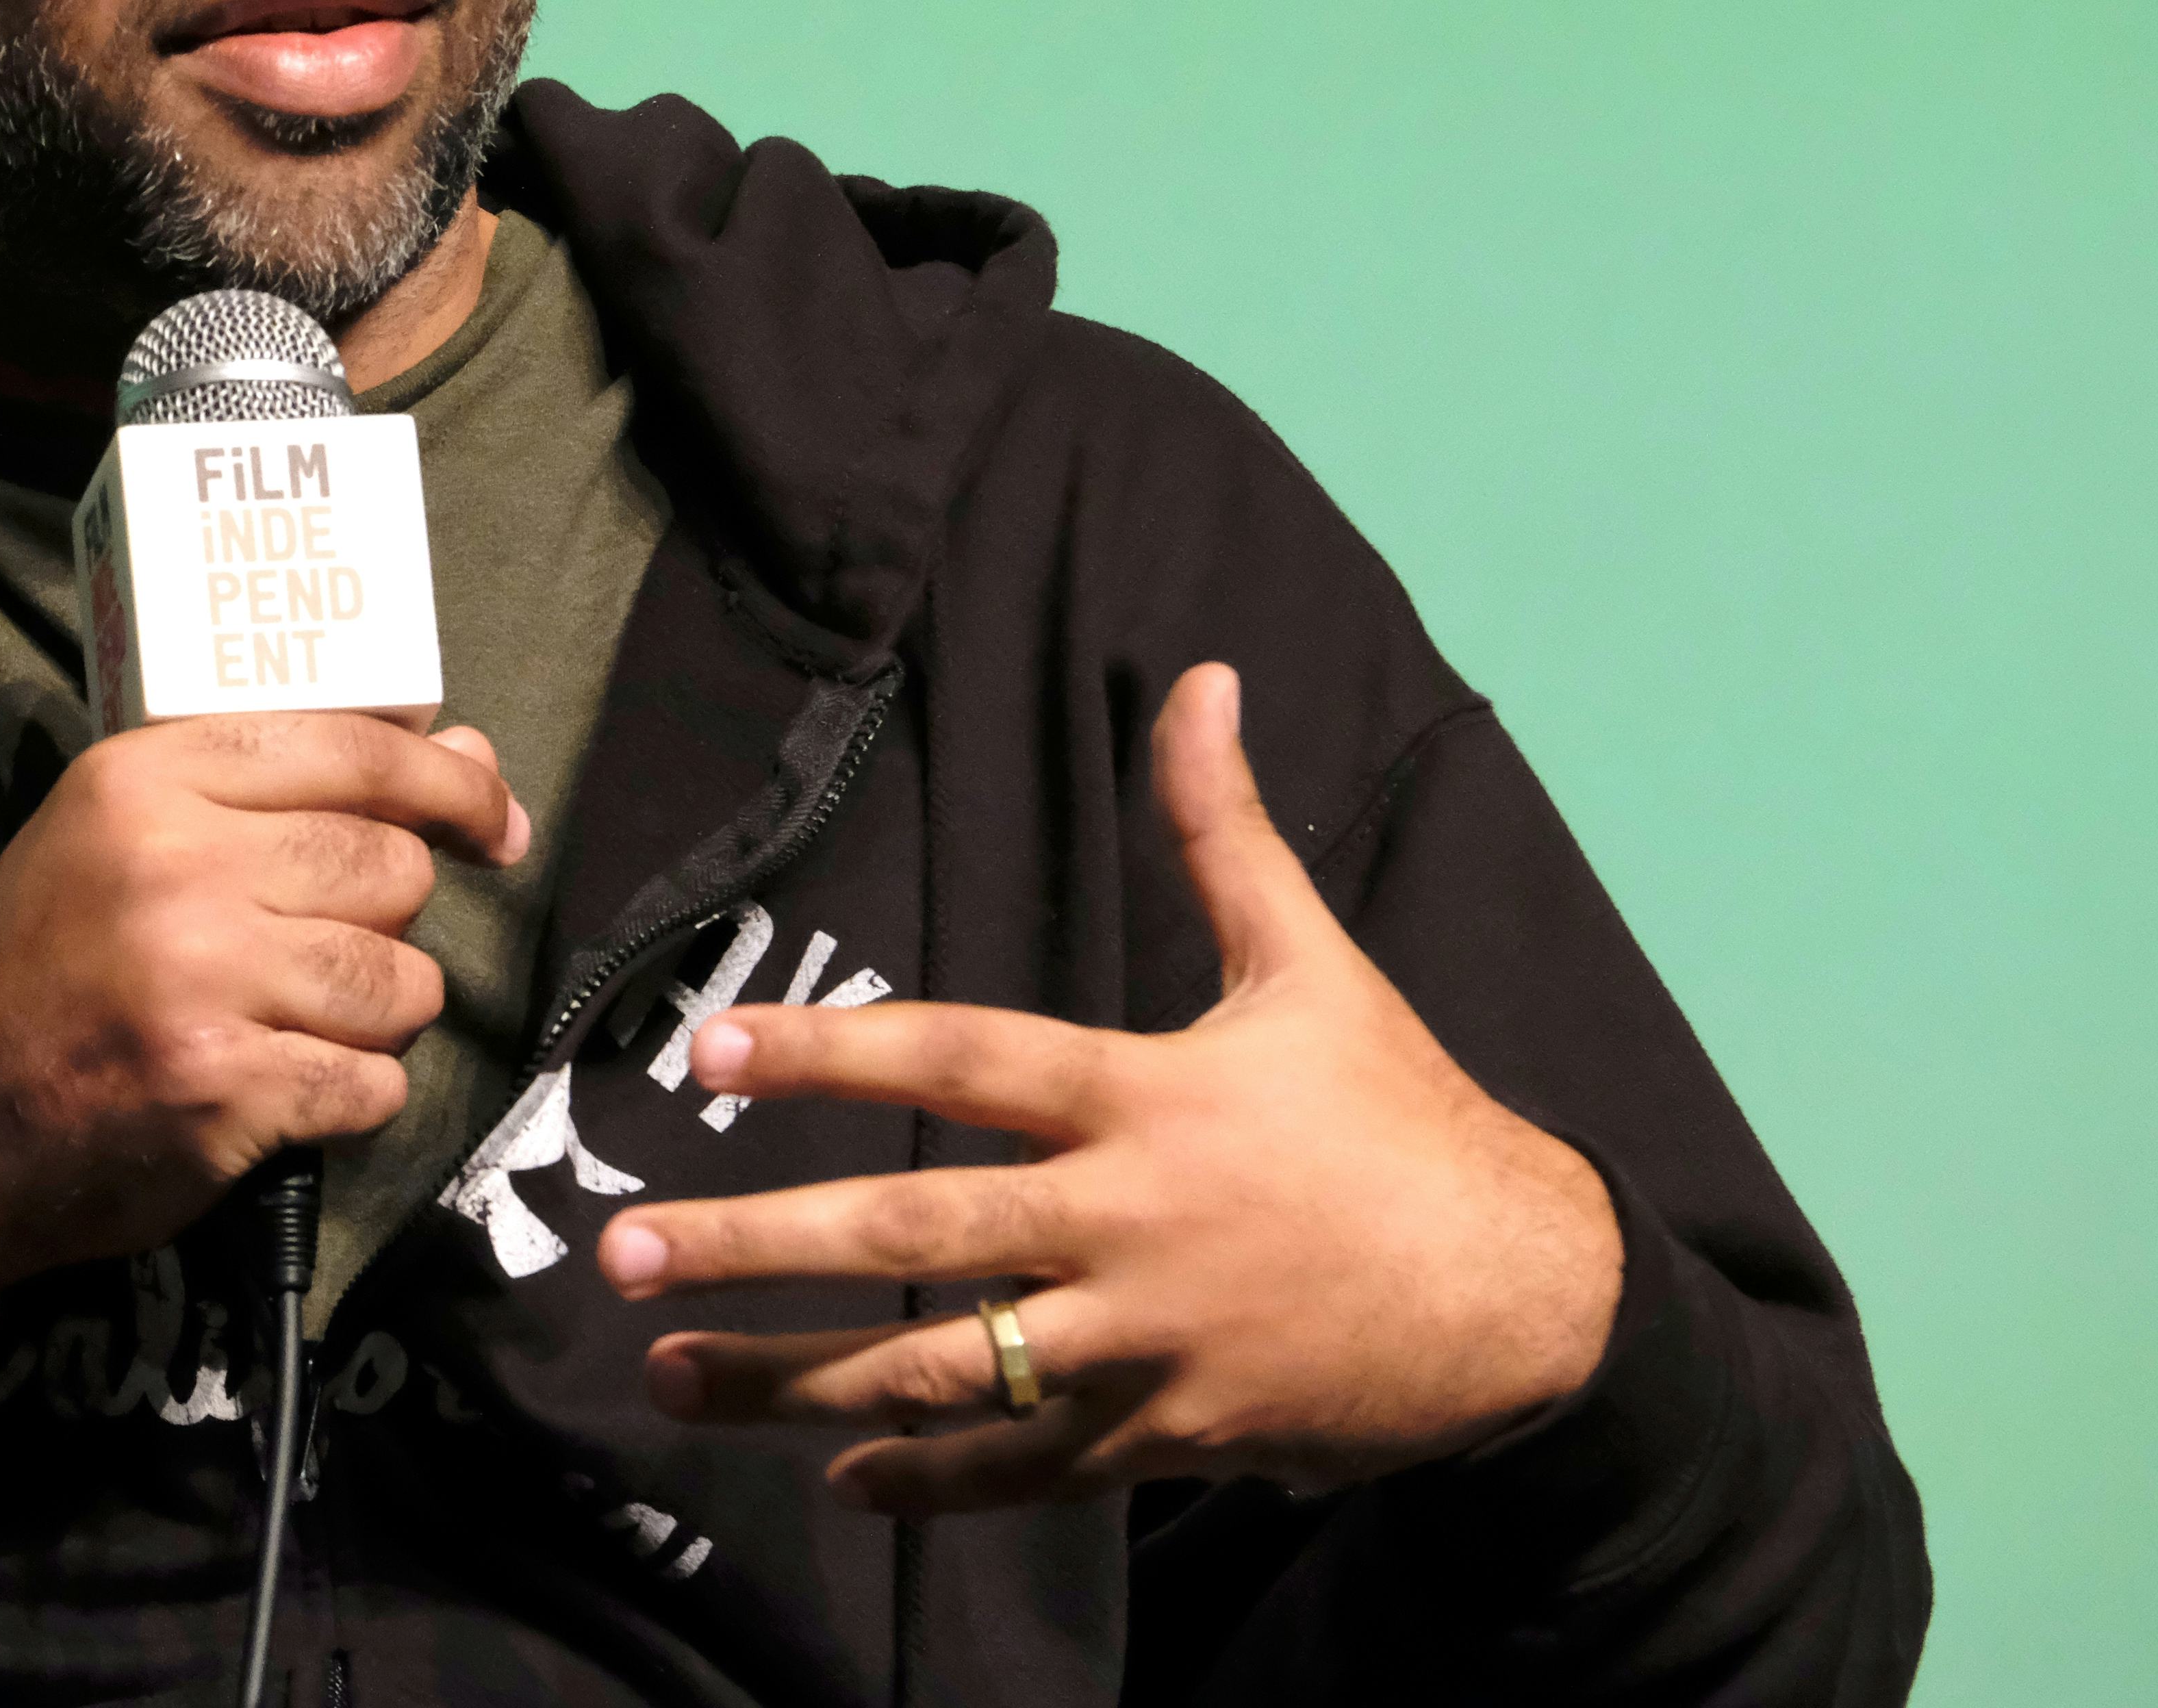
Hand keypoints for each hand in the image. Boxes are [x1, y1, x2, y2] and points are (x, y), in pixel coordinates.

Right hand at [0, 713, 524, 1318]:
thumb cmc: (43, 971)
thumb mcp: (121, 836)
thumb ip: (279, 792)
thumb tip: (468, 759)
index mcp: (142, 781)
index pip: (350, 747)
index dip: (447, 784)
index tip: (493, 819)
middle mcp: (174, 864)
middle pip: (388, 868)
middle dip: (386, 919)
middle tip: (326, 952)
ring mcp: (200, 978)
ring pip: (398, 979)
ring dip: (378, 1014)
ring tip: (306, 1023)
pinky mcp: (224, 1087)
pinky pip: (373, 1082)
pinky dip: (354, 1096)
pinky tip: (292, 1088)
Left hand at [597, 663, 1619, 1509]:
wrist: (1531, 1296)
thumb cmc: (1404, 1115)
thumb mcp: (1314, 962)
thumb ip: (1222, 829)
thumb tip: (1199, 680)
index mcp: (1147, 1096)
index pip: (959, 1061)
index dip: (829, 1048)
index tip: (707, 1052)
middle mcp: (1130, 1220)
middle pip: (915, 1231)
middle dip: (756, 1245)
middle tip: (625, 1252)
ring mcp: (1146, 1339)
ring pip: (941, 1369)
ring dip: (793, 1380)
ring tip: (666, 1376)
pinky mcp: (1174, 1433)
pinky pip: (1028, 1466)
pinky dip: (931, 1476)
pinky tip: (837, 1474)